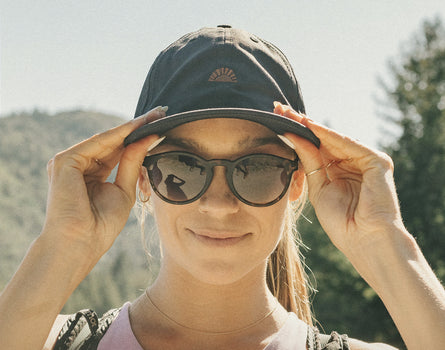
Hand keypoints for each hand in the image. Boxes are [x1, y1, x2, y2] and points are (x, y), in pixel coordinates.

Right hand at [42, 107, 165, 259]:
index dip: (138, 138)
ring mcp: (69, 163)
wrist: (82, 244)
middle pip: (113, 142)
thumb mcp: (123, 190)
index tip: (160, 124)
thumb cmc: (101, 225)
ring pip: (106, 140)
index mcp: (90, 175)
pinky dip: (118, 135)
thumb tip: (147, 138)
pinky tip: (137, 126)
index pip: (117, 151)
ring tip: (155, 116)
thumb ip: (132, 164)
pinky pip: (97, 144)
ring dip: (131, 127)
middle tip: (162, 112)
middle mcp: (78, 166)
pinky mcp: (64, 162)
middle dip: (138, 127)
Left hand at [274, 102, 404, 257]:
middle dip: (300, 124)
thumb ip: (310, 164)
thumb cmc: (342, 223)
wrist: (364, 241)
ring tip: (288, 114)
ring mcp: (365, 161)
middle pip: (322, 139)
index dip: (296, 134)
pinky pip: (348, 144)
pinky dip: (328, 135)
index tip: (275, 120)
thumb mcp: (319, 189)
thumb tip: (293, 137)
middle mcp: (352, 162)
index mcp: (338, 171)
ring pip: (333, 138)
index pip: (315, 147)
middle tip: (278, 108)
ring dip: (310, 125)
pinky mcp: (377, 161)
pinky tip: (309, 126)